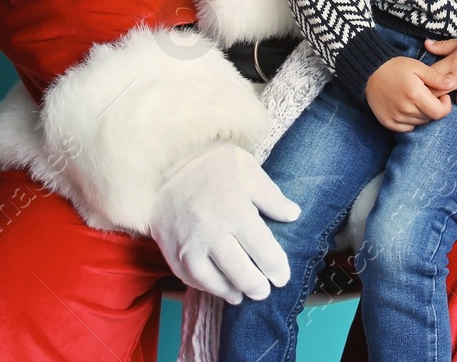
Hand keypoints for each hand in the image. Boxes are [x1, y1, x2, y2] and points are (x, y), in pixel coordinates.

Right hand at [148, 142, 300, 304]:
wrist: (163, 161)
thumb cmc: (210, 165)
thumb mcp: (247, 170)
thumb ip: (271, 196)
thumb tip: (293, 215)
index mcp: (235, 211)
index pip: (263, 250)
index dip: (276, 267)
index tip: (282, 276)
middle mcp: (211, 231)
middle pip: (239, 271)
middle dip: (256, 286)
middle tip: (264, 291)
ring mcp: (188, 243)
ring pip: (212, 280)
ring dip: (229, 291)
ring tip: (241, 295)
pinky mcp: (170, 249)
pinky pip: (188, 276)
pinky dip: (203, 286)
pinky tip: (216, 286)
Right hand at [365, 57, 456, 132]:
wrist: (369, 72)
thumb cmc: (394, 67)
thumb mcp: (417, 66)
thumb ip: (435, 77)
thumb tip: (451, 84)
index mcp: (415, 95)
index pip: (439, 112)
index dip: (445, 105)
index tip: (442, 95)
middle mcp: (405, 109)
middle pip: (430, 117)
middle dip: (433, 107)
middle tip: (426, 94)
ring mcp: (396, 118)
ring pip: (420, 122)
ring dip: (422, 113)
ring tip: (415, 98)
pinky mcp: (388, 122)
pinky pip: (407, 127)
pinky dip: (411, 119)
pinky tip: (406, 106)